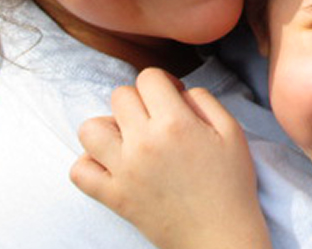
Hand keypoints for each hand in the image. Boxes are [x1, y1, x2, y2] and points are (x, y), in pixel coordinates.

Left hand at [70, 68, 270, 248]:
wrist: (220, 237)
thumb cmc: (231, 185)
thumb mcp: (232, 132)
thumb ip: (204, 100)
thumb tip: (178, 91)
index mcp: (176, 123)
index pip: (148, 77)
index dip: (161, 82)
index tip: (170, 98)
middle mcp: (144, 142)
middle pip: (119, 96)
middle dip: (138, 101)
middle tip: (154, 119)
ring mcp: (124, 171)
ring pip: (90, 128)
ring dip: (107, 128)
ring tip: (128, 140)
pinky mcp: (113, 197)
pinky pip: (79, 170)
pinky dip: (90, 164)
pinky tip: (112, 165)